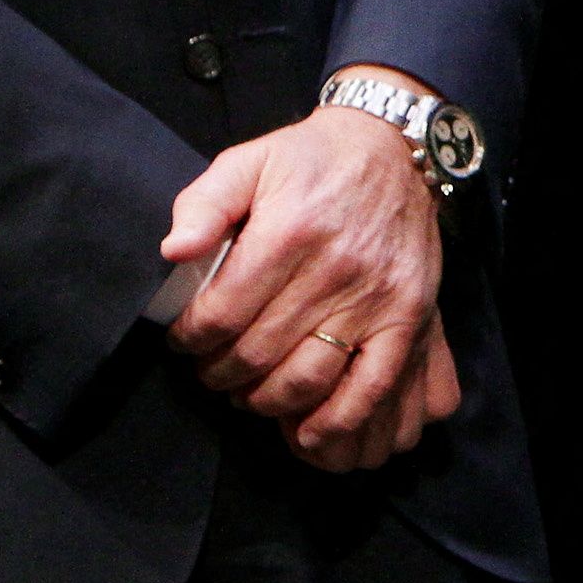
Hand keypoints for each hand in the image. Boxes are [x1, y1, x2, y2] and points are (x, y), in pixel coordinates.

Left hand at [160, 83, 463, 471]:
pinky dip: (337, 421)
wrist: (393, 150)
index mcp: (289, 231)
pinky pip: (372, 387)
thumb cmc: (312, 160)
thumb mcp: (249, 160)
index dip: (191, 337)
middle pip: (258, 353)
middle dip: (220, 373)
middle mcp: (334, 269)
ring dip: (265, 401)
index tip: (184, 340)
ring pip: (307, 379)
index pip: (222, 312)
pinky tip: (307, 432)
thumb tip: (173, 251)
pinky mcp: (409, 317)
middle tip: (212, 370)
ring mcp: (375, 298)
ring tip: (248, 393)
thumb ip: (204, 203)